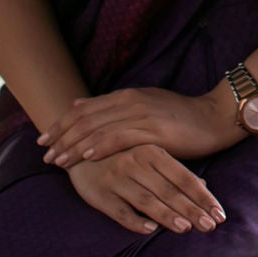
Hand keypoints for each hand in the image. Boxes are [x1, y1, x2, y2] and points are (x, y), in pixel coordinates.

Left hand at [41, 84, 239, 165]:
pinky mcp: (154, 130)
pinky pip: (120, 138)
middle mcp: (130, 102)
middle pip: (85, 119)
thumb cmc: (181, 117)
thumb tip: (80, 105)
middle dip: (61, 137)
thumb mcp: (145, 106)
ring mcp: (141, 115)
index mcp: (126, 96)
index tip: (44, 138)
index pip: (84, 109)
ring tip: (58, 160)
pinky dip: (100, 147)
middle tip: (44, 153)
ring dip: (74, 146)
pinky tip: (86, 157)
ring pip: (98, 129)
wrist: (214, 118)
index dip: (61, 124)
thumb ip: (115, 107)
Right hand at [65, 143, 227, 235]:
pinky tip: (149, 229)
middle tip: (210, 226)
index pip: (184, 177)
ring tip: (186, 229)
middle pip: (169, 191)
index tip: (219, 214)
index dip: (202, 197)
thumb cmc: (122, 152)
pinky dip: (134, 220)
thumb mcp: (150, 154)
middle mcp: (135, 162)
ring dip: (167, 215)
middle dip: (192, 210)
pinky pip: (119, 210)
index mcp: (152, 150)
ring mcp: (117, 178)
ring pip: (146, 200)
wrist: (77, 146)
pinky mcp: (99, 193)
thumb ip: (175, 170)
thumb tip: (204, 187)